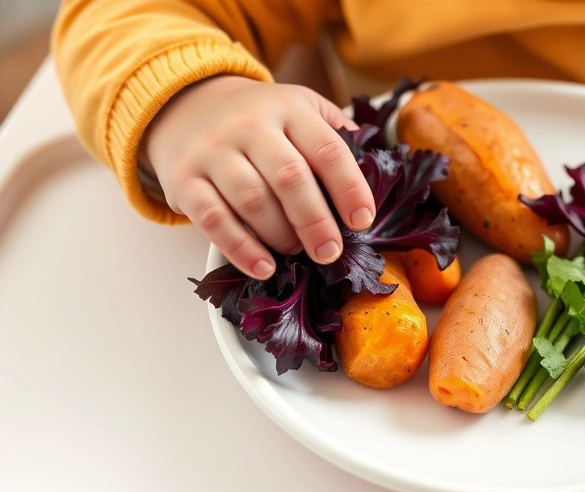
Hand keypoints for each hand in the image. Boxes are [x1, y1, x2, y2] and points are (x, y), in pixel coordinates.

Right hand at [140, 76, 372, 278]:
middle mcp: (249, 126)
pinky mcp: (184, 180)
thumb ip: (335, 132)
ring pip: (253, 201)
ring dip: (282, 236)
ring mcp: (213, 152)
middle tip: (331, 252)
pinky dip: (241, 249)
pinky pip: (213, 219)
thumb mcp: (299, 107)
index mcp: (289, 109)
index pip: (327, 149)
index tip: (362, 220)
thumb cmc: (258, 119)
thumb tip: (374, 164)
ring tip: (299, 253)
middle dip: (316, 222)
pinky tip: (264, 266)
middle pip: (290, 178)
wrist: (186, 105)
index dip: (349, 188)